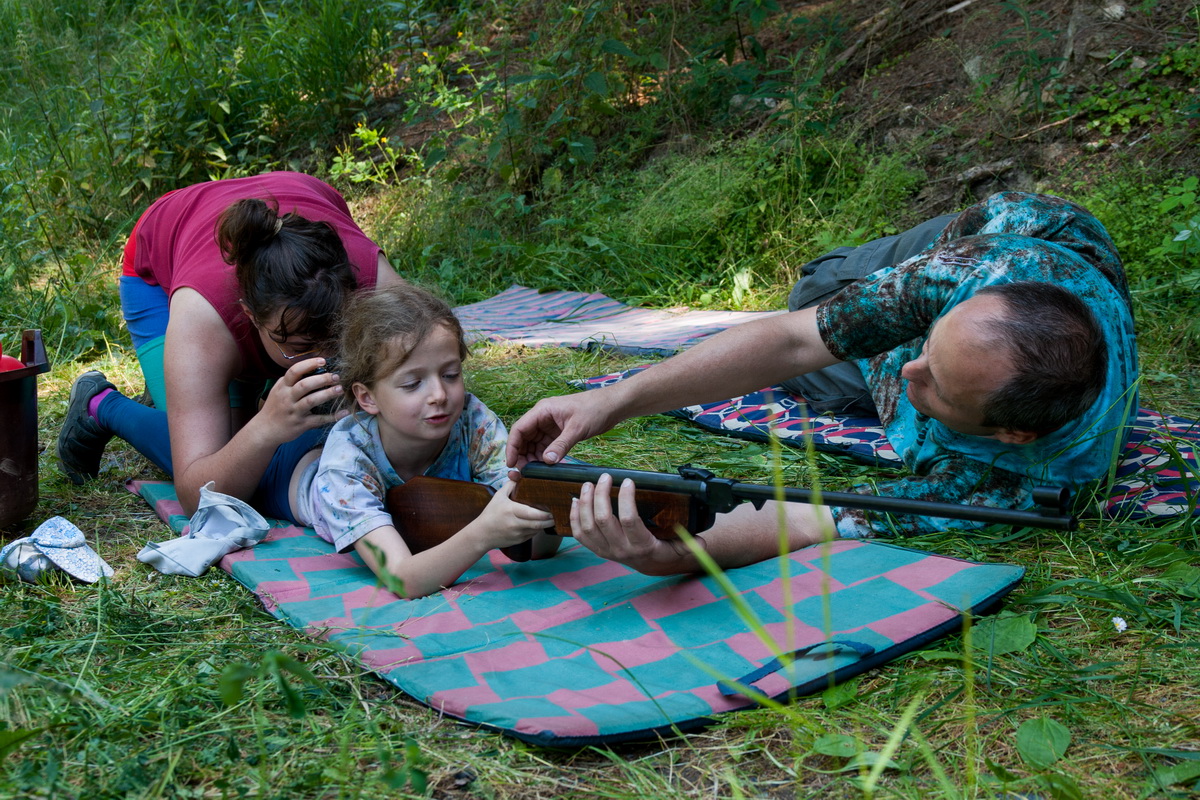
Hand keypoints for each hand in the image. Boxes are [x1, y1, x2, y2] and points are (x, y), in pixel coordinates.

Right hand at [259, 357, 345, 437]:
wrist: (265, 430)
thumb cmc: (275, 407)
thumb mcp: (278, 390)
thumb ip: (292, 380)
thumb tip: (312, 367)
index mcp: (283, 387)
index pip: (294, 371)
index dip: (309, 364)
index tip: (323, 361)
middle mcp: (287, 398)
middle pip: (304, 385)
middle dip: (322, 379)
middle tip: (336, 377)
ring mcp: (294, 411)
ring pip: (311, 401)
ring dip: (327, 394)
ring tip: (340, 389)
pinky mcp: (301, 424)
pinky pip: (318, 420)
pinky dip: (332, 416)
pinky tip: (343, 412)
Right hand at [474, 480, 554, 548]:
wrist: (481, 534)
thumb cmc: (490, 513)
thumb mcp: (498, 496)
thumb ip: (511, 485)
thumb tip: (522, 475)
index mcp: (511, 511)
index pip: (532, 513)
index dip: (545, 513)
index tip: (553, 508)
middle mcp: (515, 524)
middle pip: (538, 523)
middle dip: (550, 520)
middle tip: (558, 513)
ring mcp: (518, 534)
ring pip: (537, 530)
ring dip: (545, 524)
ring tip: (553, 517)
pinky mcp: (519, 541)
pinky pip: (532, 535)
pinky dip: (538, 529)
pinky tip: (541, 523)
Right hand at [505, 391, 616, 468]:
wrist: (612, 406)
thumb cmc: (595, 409)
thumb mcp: (577, 428)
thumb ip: (561, 445)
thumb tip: (546, 462)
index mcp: (542, 410)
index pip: (519, 429)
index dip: (512, 447)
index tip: (511, 464)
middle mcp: (542, 418)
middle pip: (523, 438)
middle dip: (521, 456)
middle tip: (523, 474)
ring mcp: (550, 426)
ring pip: (533, 444)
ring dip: (532, 458)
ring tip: (534, 473)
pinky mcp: (558, 433)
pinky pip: (545, 447)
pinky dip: (544, 458)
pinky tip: (546, 468)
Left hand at [570, 473, 695, 575]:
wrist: (651, 566)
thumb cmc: (666, 550)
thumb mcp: (681, 549)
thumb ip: (692, 545)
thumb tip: (702, 543)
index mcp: (641, 546)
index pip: (629, 520)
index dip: (626, 499)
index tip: (629, 480)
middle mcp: (621, 550)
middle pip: (603, 520)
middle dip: (601, 495)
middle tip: (605, 477)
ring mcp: (606, 551)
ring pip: (587, 525)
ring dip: (586, 502)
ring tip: (589, 483)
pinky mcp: (596, 550)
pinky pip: (578, 534)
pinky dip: (573, 516)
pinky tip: (576, 500)